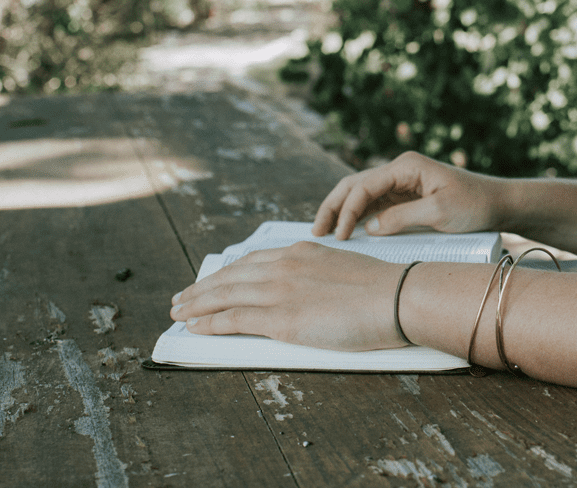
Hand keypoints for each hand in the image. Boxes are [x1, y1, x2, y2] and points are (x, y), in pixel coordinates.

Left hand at [170, 241, 405, 350]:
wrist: (397, 296)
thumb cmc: (382, 288)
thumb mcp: (343, 269)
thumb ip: (318, 275)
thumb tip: (306, 291)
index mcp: (301, 251)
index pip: (252, 261)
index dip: (227, 272)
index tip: (213, 279)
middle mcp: (284, 266)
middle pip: (231, 276)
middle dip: (202, 287)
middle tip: (182, 296)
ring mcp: (281, 291)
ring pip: (225, 295)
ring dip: (197, 304)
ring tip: (179, 311)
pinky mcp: (282, 319)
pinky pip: (235, 319)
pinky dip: (210, 322)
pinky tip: (197, 325)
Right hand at [313, 151, 505, 239]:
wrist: (498, 204)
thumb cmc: (474, 204)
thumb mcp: (439, 213)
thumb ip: (402, 218)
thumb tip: (370, 228)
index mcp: (406, 167)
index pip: (364, 186)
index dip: (347, 211)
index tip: (340, 236)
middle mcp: (399, 170)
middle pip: (354, 185)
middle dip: (333, 207)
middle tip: (316, 232)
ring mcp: (401, 183)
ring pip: (361, 195)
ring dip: (342, 212)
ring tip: (325, 233)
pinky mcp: (405, 196)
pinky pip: (374, 205)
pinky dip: (358, 217)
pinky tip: (347, 232)